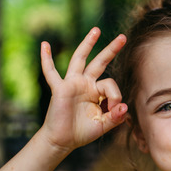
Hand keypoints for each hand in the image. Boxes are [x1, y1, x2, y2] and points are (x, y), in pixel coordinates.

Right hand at [37, 27, 127, 153]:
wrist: (62, 140)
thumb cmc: (82, 132)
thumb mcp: (103, 125)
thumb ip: (116, 117)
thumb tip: (125, 107)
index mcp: (96, 91)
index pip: (110, 84)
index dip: (116, 96)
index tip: (115, 110)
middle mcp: (85, 84)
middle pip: (100, 62)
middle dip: (111, 49)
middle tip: (123, 37)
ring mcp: (72, 84)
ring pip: (80, 59)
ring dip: (88, 44)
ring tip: (96, 30)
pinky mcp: (59, 88)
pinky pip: (51, 72)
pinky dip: (46, 59)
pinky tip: (44, 45)